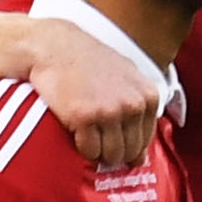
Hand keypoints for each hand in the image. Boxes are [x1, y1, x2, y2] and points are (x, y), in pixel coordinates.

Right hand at [17, 15, 162, 170]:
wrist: (54, 47)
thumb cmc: (88, 60)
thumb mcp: (127, 74)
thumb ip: (138, 106)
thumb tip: (142, 152)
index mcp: (147, 96)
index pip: (145, 141)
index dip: (129, 147)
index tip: (114, 143)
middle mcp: (132, 105)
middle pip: (130, 152)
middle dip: (114, 153)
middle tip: (97, 141)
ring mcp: (109, 112)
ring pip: (111, 155)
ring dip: (98, 152)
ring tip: (87, 137)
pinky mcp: (84, 118)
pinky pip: (89, 151)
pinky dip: (82, 148)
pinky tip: (76, 134)